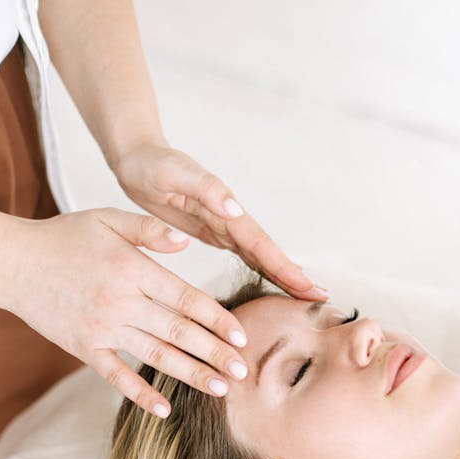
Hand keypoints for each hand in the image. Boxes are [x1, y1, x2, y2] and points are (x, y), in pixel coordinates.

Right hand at [4, 208, 263, 415]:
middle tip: (245, 371)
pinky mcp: (84, 347)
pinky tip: (166, 410)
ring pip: (156, 355)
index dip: (218, 319)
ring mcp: (102, 327)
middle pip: (179, 332)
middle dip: (216, 354)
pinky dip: (140, 394)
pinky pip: (116, 376)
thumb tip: (187, 240)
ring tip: (222, 389)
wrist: (10, 262)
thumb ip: (149, 229)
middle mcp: (122, 300)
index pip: (187, 298)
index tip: (242, 336)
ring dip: (191, 374)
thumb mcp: (107, 220)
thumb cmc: (63, 237)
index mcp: (133, 269)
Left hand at [112, 142, 327, 299]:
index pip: (261, 243)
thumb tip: (236, 208)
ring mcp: (225, 226)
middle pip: (268, 252)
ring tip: (306, 296)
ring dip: (283, 274)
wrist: (138, 159)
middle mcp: (231, 218)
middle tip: (321, 299)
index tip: (307, 286)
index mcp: (225, 208)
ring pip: (260, 255)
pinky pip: (246, 254)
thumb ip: (205, 188)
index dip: (284, 266)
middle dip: (294, 276)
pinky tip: (274, 282)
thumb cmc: (152, 165)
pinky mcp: (215, 231)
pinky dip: (263, 268)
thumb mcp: (174, 174)